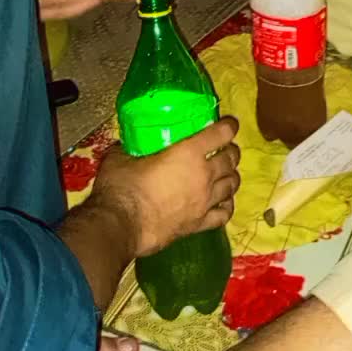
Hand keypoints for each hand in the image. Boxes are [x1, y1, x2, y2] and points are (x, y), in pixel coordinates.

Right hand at [91, 118, 240, 256]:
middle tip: (225, 149)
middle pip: (230, 159)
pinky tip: (223, 202)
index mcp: (188, 153)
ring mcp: (204, 202)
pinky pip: (224, 214)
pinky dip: (227, 205)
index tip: (230, 124)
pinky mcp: (199, 225)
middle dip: (231, 151)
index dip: (228, 126)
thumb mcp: (120, 158)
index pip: (220, 134)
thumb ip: (128, 148)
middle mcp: (203, 175)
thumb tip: (125, 145)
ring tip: (226, 173)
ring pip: (231, 185)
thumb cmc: (121, 187)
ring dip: (231, 176)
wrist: (121, 226)